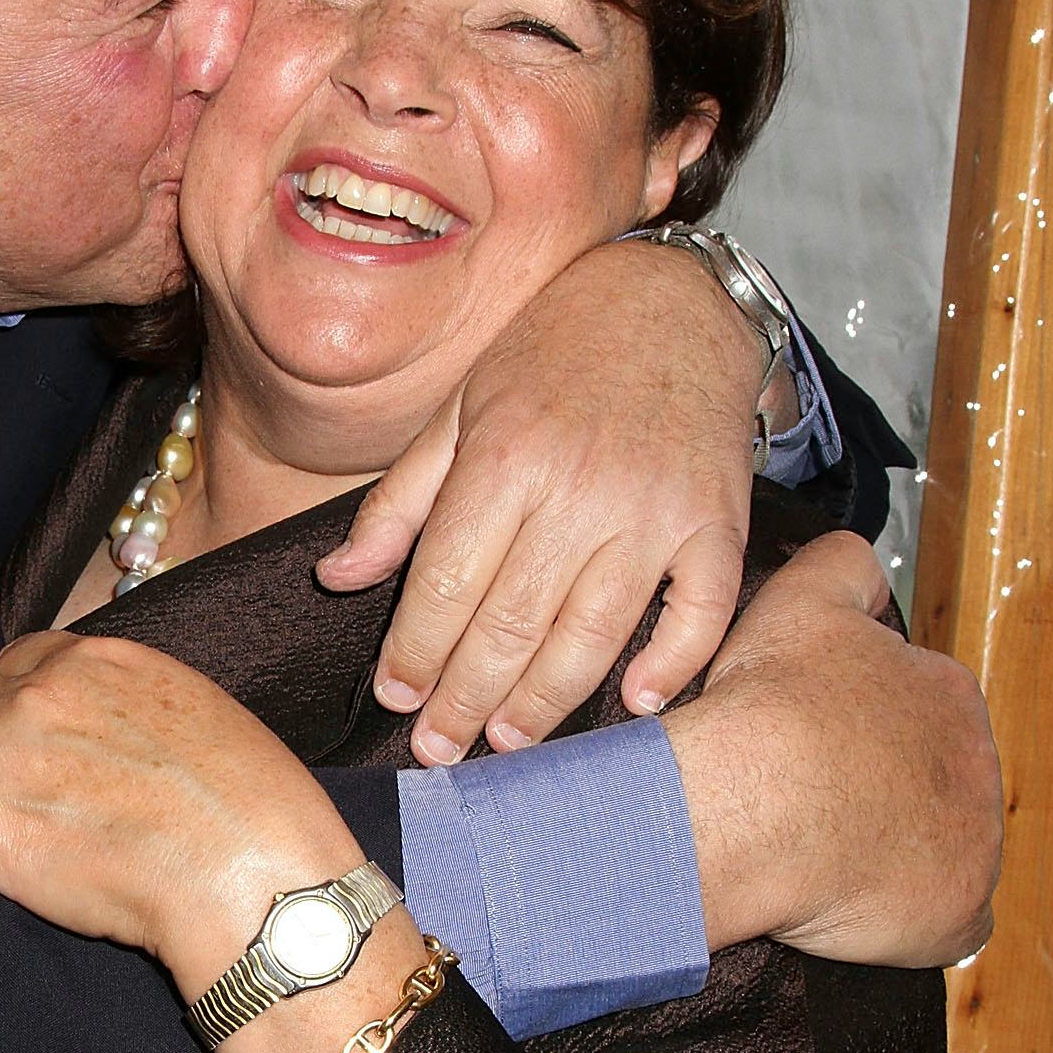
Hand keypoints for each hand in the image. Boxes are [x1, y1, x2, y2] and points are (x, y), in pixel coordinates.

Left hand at [0, 633, 430, 1052]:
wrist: (252, 872)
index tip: (36, 727)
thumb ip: (137, 703)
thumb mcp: (202, 712)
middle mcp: (39, 698)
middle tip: (15, 777)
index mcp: (96, 661)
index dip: (22, 694)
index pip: (22, 659)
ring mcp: (4, 762)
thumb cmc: (252, 801)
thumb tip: (119, 720)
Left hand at [315, 238, 761, 761]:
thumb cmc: (550, 354)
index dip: (415, 652)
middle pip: (510, 624)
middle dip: (465, 699)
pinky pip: (699, 612)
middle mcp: (578, 489)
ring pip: (593, 634)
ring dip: (545, 702)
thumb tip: (335, 578)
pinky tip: (633, 703)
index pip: (446, 584)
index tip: (395, 697)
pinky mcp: (717, 522)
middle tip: (439, 750)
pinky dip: (670, 664)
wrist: (670, 302)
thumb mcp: (458, 408)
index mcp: (503, 457)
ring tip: (507, 741)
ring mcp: (654, 510)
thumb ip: (399, 501)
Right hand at [664, 535, 999, 967]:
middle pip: (934, 780)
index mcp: (945, 691)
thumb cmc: (770, 708)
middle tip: (814, 804)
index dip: (863, 730)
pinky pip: (947, 920)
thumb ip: (841, 566)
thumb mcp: (805, 598)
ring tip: (823, 859)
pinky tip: (857, 908)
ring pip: (942, 847)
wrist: (757, 799)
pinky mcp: (958, 908)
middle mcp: (975, 761)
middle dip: (885, 793)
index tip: (818, 746)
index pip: (920, 710)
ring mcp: (975, 839)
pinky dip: (908, 918)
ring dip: (895, 854)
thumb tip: (855, 560)